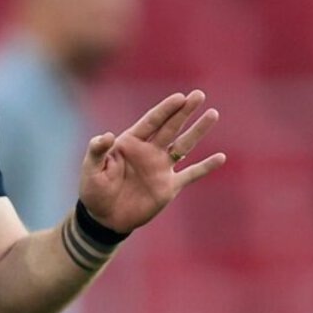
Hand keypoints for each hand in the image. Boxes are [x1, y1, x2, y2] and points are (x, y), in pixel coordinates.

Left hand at [78, 90, 226, 232]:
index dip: (165, 109)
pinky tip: (221, 158)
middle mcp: (149, 151)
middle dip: (184, 111)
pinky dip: (205, 167)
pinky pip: (191, 174)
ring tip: (213, 113)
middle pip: (171, 127)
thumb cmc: (94, 190)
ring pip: (184, 145)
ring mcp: (161, 168)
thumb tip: (107, 136)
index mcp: (130, 143)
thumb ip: (97, 150)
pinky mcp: (169, 187)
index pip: (151, 121)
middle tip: (199, 94)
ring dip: (198, 131)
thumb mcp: (91, 168)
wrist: (104, 217)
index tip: (180, 97)